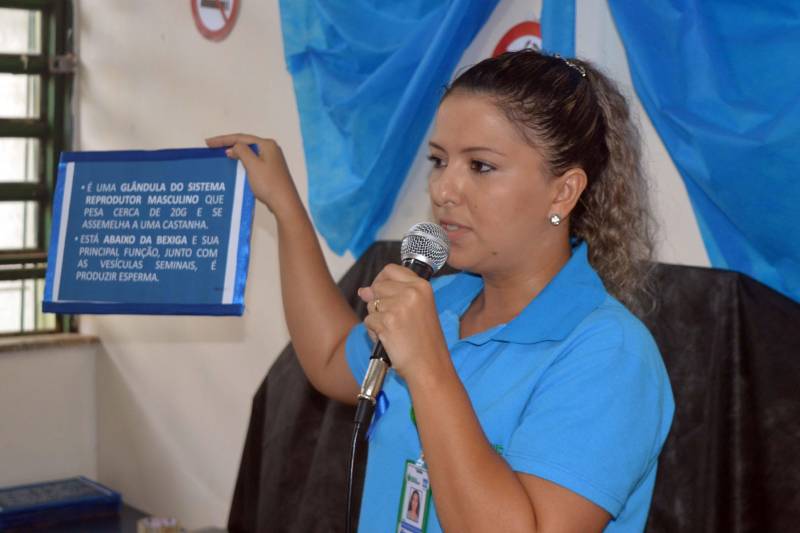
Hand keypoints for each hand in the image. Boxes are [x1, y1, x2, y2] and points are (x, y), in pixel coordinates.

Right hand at [205, 134, 301, 219]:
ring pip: (249, 153)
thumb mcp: (252, 165)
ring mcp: (272, 160)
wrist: (284, 203)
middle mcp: (271, 150)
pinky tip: (234, 166)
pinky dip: (242, 162)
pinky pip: (253, 162)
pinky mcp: (270, 171)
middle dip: (229, 144)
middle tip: (212, 147)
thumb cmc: (269, 184)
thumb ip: (241, 152)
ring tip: (220, 155)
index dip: (223, 139)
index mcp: (267, 145)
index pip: (241, 138)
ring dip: (235, 154)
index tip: (208, 143)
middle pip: (245, 144)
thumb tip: (234, 147)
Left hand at [358, 264, 449, 382]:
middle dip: (378, 303)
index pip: (391, 270)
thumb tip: (363, 290)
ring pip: (371, 304)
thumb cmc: (424, 342)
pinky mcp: (388, 321)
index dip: (381, 281)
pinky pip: (368, 321)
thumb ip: (391, 295)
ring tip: (394, 332)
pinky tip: (389, 340)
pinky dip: (374, 333)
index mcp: (422, 286)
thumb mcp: (415, 311)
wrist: (430, 367)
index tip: (380, 292)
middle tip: (393, 321)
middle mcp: (412, 292)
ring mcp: (399, 306)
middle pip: (377, 286)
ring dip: (376, 320)